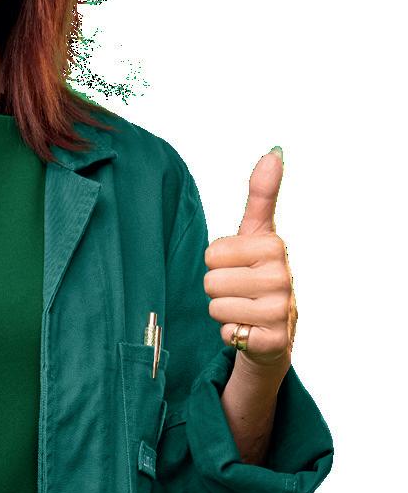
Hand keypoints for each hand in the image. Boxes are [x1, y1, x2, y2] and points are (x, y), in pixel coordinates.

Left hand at [203, 149, 297, 372]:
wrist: (274, 331)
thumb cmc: (258, 275)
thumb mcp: (258, 234)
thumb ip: (262, 195)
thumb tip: (274, 152)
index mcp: (274, 246)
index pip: (212, 253)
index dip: (217, 264)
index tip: (238, 267)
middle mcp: (282, 276)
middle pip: (211, 281)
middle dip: (218, 290)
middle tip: (240, 292)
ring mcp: (280, 310)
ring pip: (216, 307)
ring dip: (224, 313)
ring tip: (244, 310)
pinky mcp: (272, 340)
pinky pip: (228, 334)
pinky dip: (232, 335)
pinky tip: (249, 330)